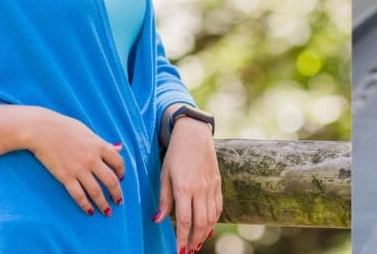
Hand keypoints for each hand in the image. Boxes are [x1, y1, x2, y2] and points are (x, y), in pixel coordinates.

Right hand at [26, 109, 124, 215]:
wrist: (42, 130)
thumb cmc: (64, 127)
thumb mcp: (87, 132)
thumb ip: (103, 143)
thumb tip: (119, 147)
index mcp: (99, 146)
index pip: (118, 162)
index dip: (122, 172)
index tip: (121, 179)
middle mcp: (92, 159)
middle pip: (111, 180)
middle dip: (117, 193)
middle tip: (119, 201)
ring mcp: (79, 169)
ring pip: (96, 191)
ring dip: (103, 204)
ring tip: (107, 212)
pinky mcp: (65, 177)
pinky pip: (78, 195)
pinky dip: (85, 205)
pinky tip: (89, 211)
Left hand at [153, 117, 221, 253]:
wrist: (194, 134)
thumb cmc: (175, 153)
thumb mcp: (165, 174)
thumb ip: (163, 199)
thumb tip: (157, 220)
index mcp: (184, 187)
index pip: (184, 219)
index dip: (181, 237)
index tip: (178, 250)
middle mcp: (200, 189)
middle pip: (200, 222)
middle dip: (194, 240)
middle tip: (188, 252)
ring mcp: (211, 186)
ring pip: (211, 217)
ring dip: (205, 233)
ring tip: (197, 244)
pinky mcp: (217, 183)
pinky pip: (218, 206)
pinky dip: (214, 220)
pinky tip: (208, 228)